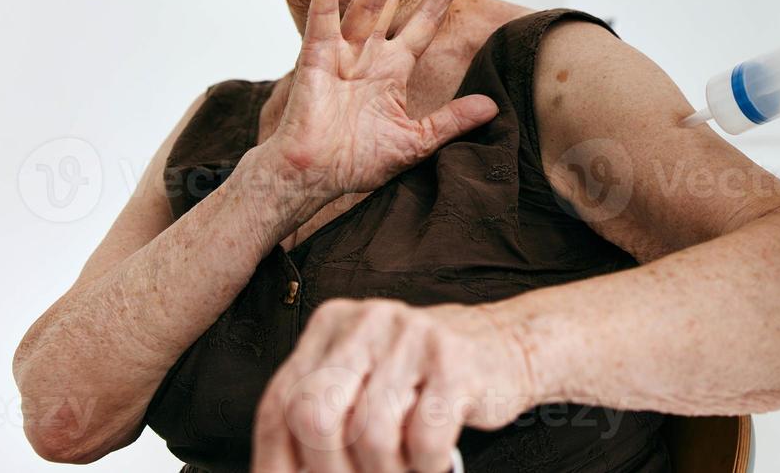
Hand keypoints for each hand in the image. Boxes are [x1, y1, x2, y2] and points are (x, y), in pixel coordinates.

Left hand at [251, 298, 534, 472]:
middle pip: (314, 416)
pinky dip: (424, 467)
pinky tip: (429, 465)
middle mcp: (367, 322)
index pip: (280, 404)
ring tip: (400, 471)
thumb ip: (323, 416)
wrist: (502, 347)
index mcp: (332, 325)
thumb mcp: (361, 382)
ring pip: (371, 435)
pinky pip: (424, 437)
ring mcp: (413, 337)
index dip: (277, 463)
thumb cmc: (421, 379)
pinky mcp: (455, 361)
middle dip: (329, 470)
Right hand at [267, 0, 498, 206]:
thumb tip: (493, 107)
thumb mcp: (415, 142)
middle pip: (390, 1)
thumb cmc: (355, 163)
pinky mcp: (315, 57)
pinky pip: (322, 18)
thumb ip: (451, 122)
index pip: (421, 25)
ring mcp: (341, 54)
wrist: (312, 179)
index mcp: (391, 72)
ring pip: (365, 4)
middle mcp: (368, 56)